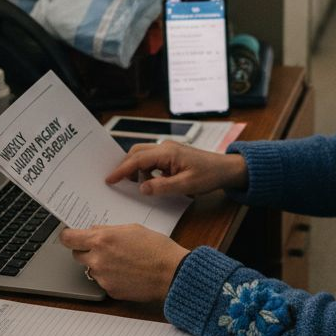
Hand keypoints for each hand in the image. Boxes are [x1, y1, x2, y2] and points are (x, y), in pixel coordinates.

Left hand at [59, 224, 189, 301]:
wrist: (172, 273)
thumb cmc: (157, 248)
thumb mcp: (132, 229)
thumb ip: (109, 230)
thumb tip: (94, 232)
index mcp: (101, 240)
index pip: (68, 238)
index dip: (67, 236)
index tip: (69, 236)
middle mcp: (97, 260)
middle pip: (77, 255)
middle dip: (86, 250)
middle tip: (103, 248)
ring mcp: (103, 277)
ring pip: (91, 270)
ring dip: (99, 265)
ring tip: (122, 262)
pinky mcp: (110, 291)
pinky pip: (103, 282)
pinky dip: (111, 277)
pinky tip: (127, 273)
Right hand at [105, 141, 247, 196]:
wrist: (226, 169)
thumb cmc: (210, 175)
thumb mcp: (186, 185)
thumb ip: (162, 187)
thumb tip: (142, 188)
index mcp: (167, 152)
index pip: (137, 159)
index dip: (121, 170)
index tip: (109, 179)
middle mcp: (165, 147)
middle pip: (136, 153)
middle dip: (125, 167)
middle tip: (117, 183)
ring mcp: (168, 150)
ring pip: (143, 156)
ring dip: (136, 169)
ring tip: (135, 185)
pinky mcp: (171, 155)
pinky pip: (152, 160)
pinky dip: (146, 170)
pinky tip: (150, 182)